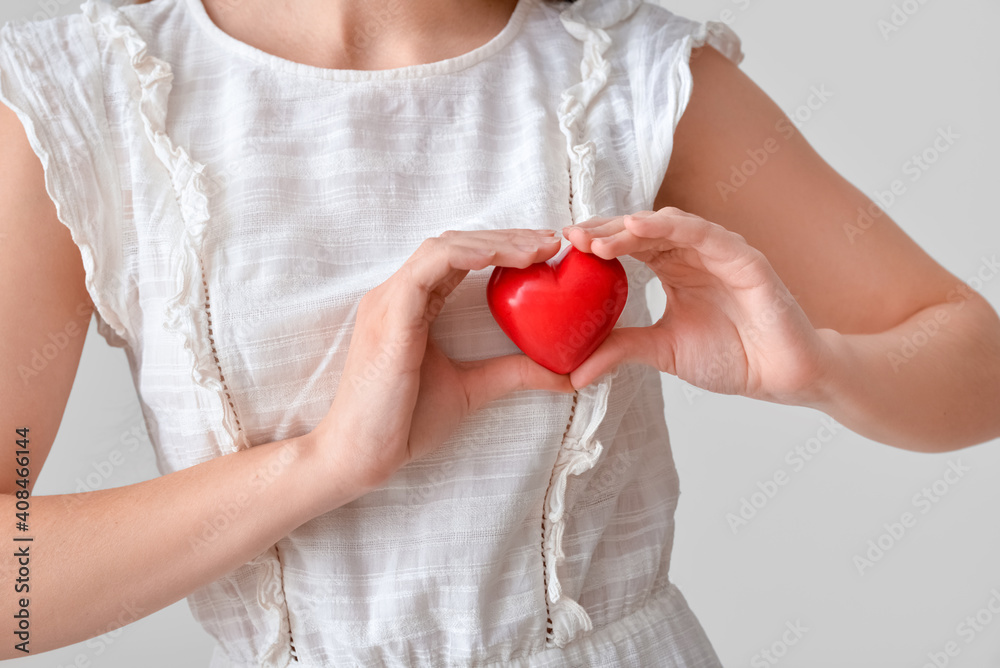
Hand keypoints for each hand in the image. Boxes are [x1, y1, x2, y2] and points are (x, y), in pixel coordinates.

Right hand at [312, 229, 574, 496]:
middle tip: (552, 241)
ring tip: (538, 250)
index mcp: (411, 305)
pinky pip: (429, 268)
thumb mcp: (472, 390)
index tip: (546, 252)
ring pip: (444, 247)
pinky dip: (466, 256)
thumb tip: (565, 374)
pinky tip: (503, 257)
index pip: (458, 258)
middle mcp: (397, 294)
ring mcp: (389, 301)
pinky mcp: (389, 315)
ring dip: (494, 243)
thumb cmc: (404, 423)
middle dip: (506, 237)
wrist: (360, 455)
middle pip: (455, 244)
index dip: (502, 248)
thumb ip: (513, 373)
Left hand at [561, 207, 833, 403]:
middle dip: (605, 231)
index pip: (628, 245)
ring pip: (668, 225)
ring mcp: (718, 251)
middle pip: (642, 230)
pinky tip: (639, 226)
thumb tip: (573, 374)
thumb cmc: (730, 357)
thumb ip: (621, 350)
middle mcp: (692, 253)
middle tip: (571, 238)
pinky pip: (705, 234)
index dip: (597, 243)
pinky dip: (671, 227)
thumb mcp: (662, 351)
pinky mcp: (743, 257)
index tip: (563, 249)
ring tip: (598, 238)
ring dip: (630, 227)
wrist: (779, 376)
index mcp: (673, 267)